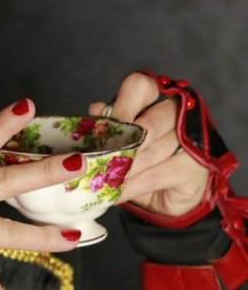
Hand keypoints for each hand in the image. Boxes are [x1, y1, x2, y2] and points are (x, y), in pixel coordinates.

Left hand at [89, 72, 209, 216]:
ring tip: (99, 181)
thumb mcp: (122, 146)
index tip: (103, 128)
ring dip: (121, 170)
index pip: (141, 88)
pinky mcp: (195, 169)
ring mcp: (192, 142)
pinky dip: (131, 186)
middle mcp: (180, 116)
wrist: (168, 201)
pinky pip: (155, 176)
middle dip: (118, 144)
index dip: (121, 105)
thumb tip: (95, 110)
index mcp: (157, 102)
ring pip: (149, 152)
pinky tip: (115, 194)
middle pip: (147, 122)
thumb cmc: (143, 168)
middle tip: (94, 160)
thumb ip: (111, 128)